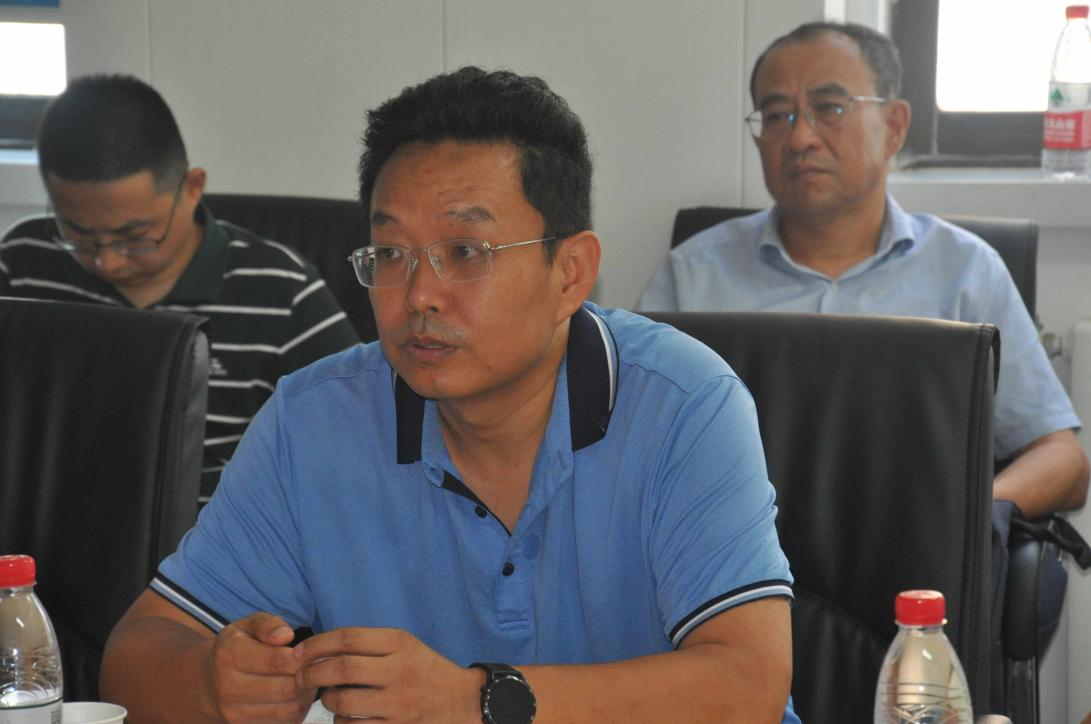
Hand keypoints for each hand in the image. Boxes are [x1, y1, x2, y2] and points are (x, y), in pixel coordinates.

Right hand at [207, 612, 315, 722]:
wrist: (210, 682)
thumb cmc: (238, 647)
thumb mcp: (248, 625)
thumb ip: (268, 624)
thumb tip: (285, 635)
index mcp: (229, 654)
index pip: (278, 661)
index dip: (302, 657)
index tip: (310, 653)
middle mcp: (228, 687)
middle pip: (287, 688)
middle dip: (307, 677)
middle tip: (315, 668)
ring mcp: (235, 712)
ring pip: (289, 709)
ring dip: (306, 695)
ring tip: (307, 681)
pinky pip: (285, 722)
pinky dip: (298, 710)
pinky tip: (297, 696)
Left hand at [293, 627, 482, 721]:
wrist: (459, 701)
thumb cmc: (423, 669)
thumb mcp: (404, 645)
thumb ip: (368, 644)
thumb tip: (318, 649)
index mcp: (400, 643)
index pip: (348, 638)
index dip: (316, 645)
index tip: (298, 652)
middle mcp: (399, 670)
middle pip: (343, 669)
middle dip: (312, 673)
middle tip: (300, 677)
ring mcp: (398, 702)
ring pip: (344, 702)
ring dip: (326, 700)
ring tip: (327, 697)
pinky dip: (341, 722)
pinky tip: (344, 717)